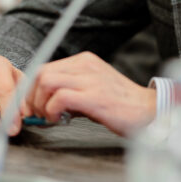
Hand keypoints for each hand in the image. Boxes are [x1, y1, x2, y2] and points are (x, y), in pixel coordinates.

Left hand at [27, 51, 155, 135]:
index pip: (45, 68)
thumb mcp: (92, 89)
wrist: (149, 111)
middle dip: (31, 96)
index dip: (32, 89)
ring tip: (49, 117)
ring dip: (40, 103)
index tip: (31, 106)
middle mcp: (85, 65)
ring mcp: (90, 79)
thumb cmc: (121, 105)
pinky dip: (52, 110)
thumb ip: (70, 92)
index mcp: (84, 61)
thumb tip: (44, 105)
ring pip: (46, 81)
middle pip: (41, 72)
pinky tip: (58, 120)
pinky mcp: (94, 96)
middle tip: (37, 114)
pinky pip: (60, 97)